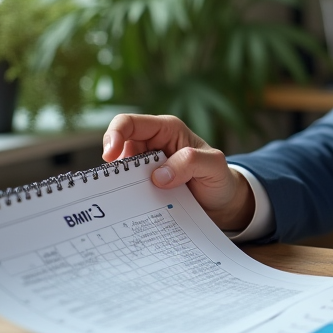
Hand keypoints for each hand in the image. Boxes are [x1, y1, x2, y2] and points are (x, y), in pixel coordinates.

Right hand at [101, 114, 255, 231]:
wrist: (221, 202)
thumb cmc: (218, 177)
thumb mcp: (214, 165)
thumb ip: (192, 162)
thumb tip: (159, 176)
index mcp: (166, 130)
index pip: (130, 123)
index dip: (114, 135)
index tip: (110, 157)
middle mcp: (152, 145)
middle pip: (118, 148)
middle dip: (114, 167)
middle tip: (120, 188)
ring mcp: (146, 167)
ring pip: (120, 172)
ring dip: (120, 185)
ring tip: (130, 201)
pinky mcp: (144, 186)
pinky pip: (127, 190)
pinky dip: (126, 198)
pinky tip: (133, 209)